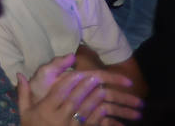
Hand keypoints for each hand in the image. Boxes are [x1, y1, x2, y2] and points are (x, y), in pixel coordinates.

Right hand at [18, 65, 105, 125]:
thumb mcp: (24, 112)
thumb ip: (23, 93)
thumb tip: (19, 74)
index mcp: (44, 110)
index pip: (58, 93)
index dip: (69, 83)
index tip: (77, 73)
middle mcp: (58, 118)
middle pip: (73, 100)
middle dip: (84, 88)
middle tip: (95, 77)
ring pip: (83, 111)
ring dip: (93, 100)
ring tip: (102, 89)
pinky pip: (89, 124)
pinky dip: (97, 116)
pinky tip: (104, 107)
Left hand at [24, 55, 143, 125]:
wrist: (33, 105)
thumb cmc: (38, 89)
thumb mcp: (44, 75)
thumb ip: (56, 64)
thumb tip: (72, 55)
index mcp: (79, 79)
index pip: (101, 77)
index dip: (115, 78)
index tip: (129, 82)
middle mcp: (86, 91)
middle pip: (110, 94)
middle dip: (126, 99)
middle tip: (141, 105)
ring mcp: (87, 104)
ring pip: (110, 108)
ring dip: (124, 112)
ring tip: (139, 117)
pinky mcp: (86, 117)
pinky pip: (103, 121)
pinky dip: (113, 124)